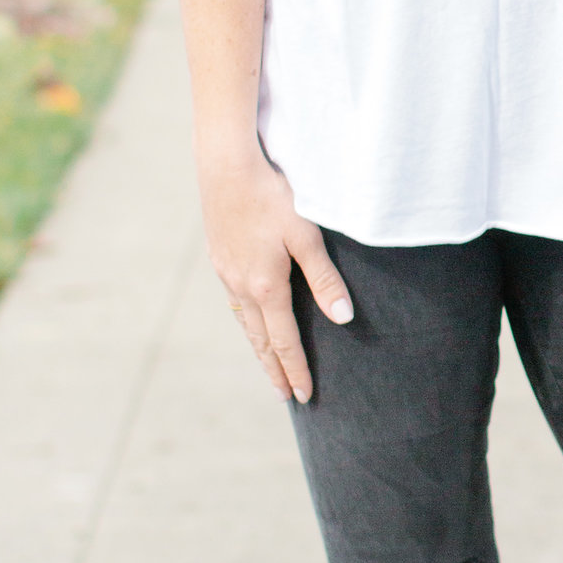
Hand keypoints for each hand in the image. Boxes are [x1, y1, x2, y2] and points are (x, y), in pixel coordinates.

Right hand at [200, 147, 350, 402]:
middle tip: (285, 396)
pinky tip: (251, 321)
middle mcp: (242, 286)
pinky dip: (247, 323)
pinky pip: (235, 302)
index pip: (284, 342)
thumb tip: (343, 319)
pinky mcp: (219, 257)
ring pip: (245, 323)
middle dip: (275, 370)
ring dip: (259, 349)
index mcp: (266, 287)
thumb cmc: (271, 196)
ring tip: (269, 368)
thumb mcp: (306, 235)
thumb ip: (324, 279)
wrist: (225, 166)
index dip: (296, 370)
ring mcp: (226, 273)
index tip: (304, 395)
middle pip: (260, 341)